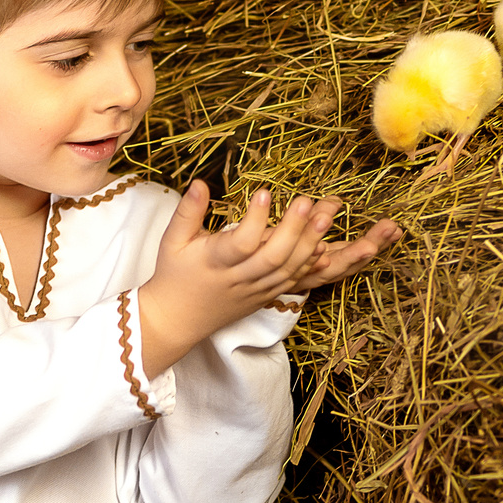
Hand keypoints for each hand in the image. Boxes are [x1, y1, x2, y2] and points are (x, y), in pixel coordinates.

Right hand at [135, 182, 396, 373]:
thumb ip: (188, 212)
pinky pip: (295, 281)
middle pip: (273, 257)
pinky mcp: (267, 296)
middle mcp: (239, 279)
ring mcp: (257, 290)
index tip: (264, 192)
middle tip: (309, 201)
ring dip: (311, 243)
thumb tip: (202, 182)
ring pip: (289, 270)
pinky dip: (312, 265)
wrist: (177, 321)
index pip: (240, 243)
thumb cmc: (173, 275)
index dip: (255, 220)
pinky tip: (329, 245)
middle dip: (294, 230)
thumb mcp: (173, 241)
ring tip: (328, 215)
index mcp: (215, 262)